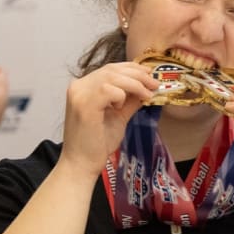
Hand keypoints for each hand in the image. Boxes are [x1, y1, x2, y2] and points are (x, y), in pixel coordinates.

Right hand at [59, 62, 158, 179]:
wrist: (82, 164)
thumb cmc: (97, 144)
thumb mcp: (118, 117)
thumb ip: (129, 101)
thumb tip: (146, 89)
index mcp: (84, 87)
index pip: (110, 69)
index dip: (132, 69)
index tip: (149, 75)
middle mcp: (78, 86)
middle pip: (112, 69)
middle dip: (138, 75)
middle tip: (155, 84)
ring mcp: (79, 94)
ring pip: (112, 76)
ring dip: (135, 84)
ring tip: (147, 95)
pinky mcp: (84, 105)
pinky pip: (109, 90)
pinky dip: (121, 96)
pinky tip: (120, 109)